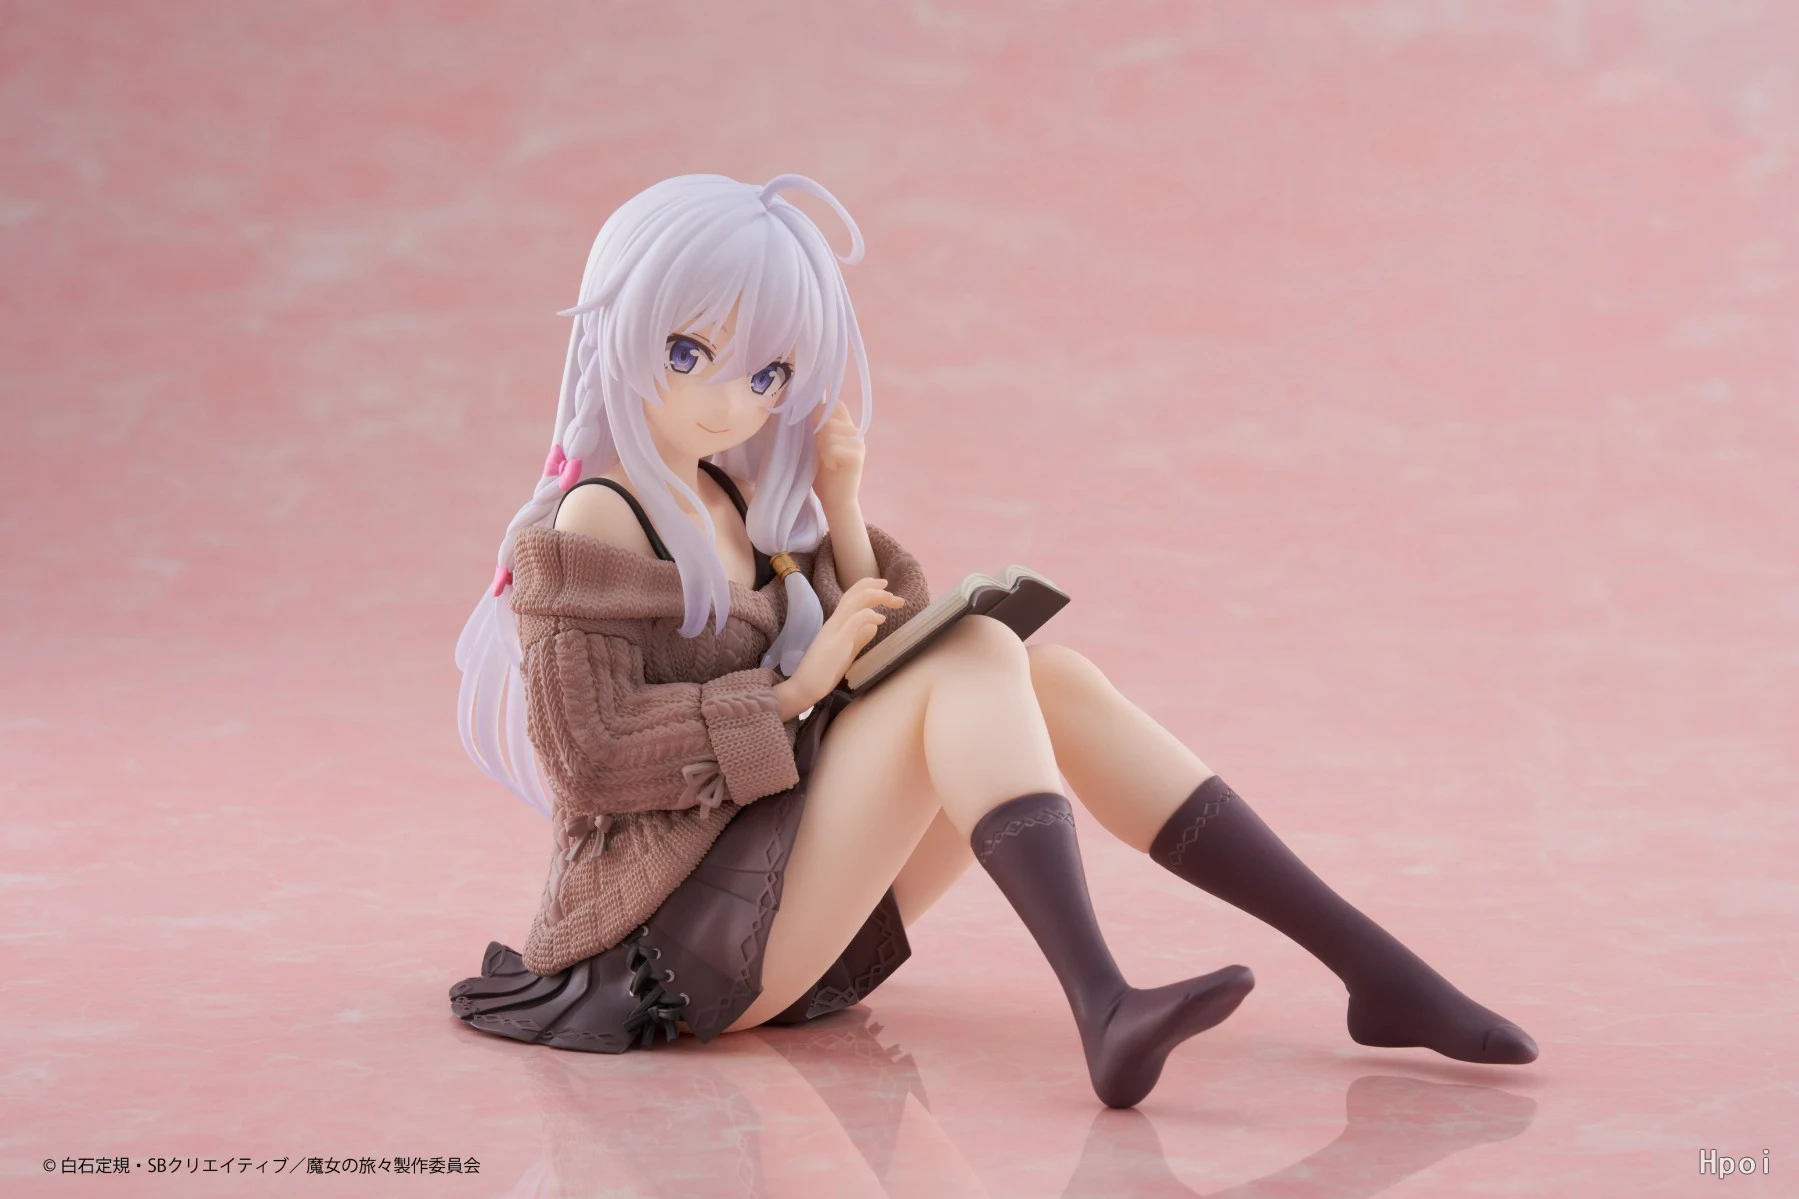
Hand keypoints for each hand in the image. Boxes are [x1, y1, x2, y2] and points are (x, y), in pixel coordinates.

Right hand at [784, 576, 903, 707]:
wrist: (803, 688)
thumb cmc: (822, 673)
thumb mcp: (846, 652)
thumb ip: (859, 638)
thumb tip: (874, 627)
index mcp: (834, 624)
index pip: (850, 598)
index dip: (867, 589)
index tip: (885, 589)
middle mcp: (833, 623)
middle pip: (853, 595)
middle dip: (873, 587)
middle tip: (891, 589)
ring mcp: (834, 631)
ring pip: (853, 602)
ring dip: (873, 596)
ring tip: (890, 597)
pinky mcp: (837, 643)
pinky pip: (854, 621)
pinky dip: (869, 615)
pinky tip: (881, 619)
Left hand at [811, 402, 864, 513]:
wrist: (836, 501)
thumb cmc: (824, 475)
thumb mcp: (818, 447)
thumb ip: (817, 429)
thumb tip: (809, 409)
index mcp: (847, 429)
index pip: (837, 405)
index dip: (822, 410)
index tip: (812, 426)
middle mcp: (856, 433)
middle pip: (830, 418)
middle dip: (818, 433)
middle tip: (820, 451)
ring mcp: (858, 444)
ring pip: (830, 432)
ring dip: (822, 447)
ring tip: (826, 460)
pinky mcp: (857, 457)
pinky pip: (832, 447)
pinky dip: (827, 457)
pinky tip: (831, 467)